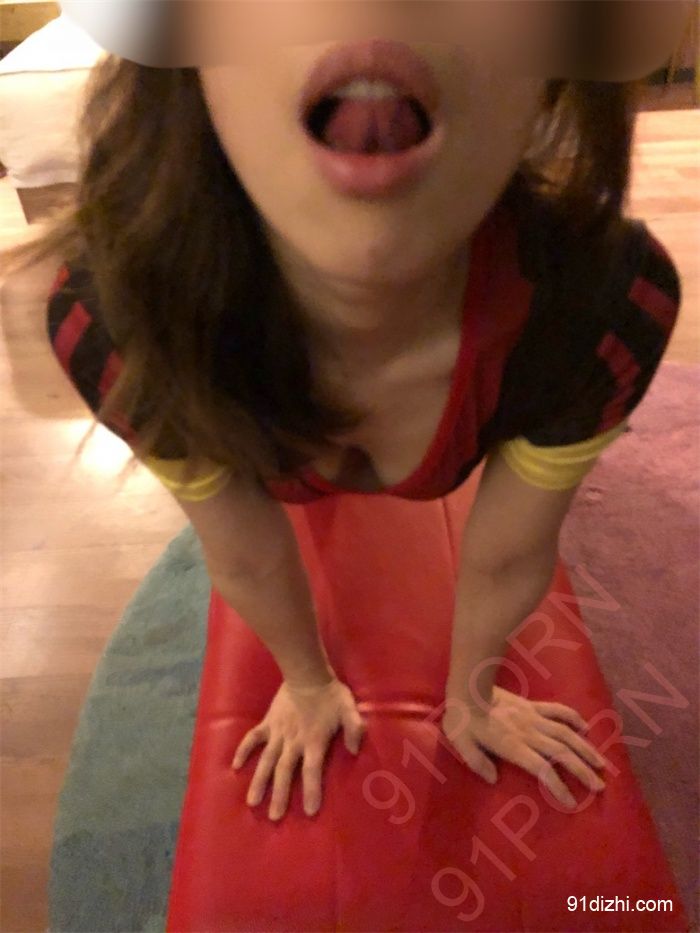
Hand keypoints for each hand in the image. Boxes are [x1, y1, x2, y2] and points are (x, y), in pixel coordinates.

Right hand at [231, 676, 366, 820]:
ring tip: (253, 803)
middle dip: (280, 795)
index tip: (310, 812)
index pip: (312, 770)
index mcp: (314, 740)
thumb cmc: (330, 694)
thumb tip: (356, 749)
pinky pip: (252, 738)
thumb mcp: (349, 709)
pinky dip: (243, 751)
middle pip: (285, 772)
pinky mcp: (267, 723)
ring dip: (260, 781)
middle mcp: (293, 741)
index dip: (312, 790)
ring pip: (266, 761)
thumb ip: (355, 728)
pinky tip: (235, 767)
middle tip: (275, 817)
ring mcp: (278, 733)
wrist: (307, 673)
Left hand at [441, 686, 608, 809]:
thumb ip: (476, 762)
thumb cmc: (462, 718)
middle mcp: (529, 733)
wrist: (468, 686)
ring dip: (585, 748)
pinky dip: (573, 718)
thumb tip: (493, 779)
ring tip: (601, 763)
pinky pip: (558, 711)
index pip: (542, 769)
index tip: (571, 802)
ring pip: (566, 733)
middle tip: (600, 785)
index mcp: (513, 746)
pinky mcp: (533, 705)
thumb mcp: (461, 743)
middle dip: (582, 771)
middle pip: (562, 753)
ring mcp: (534, 717)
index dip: (558, 786)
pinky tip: (585, 728)